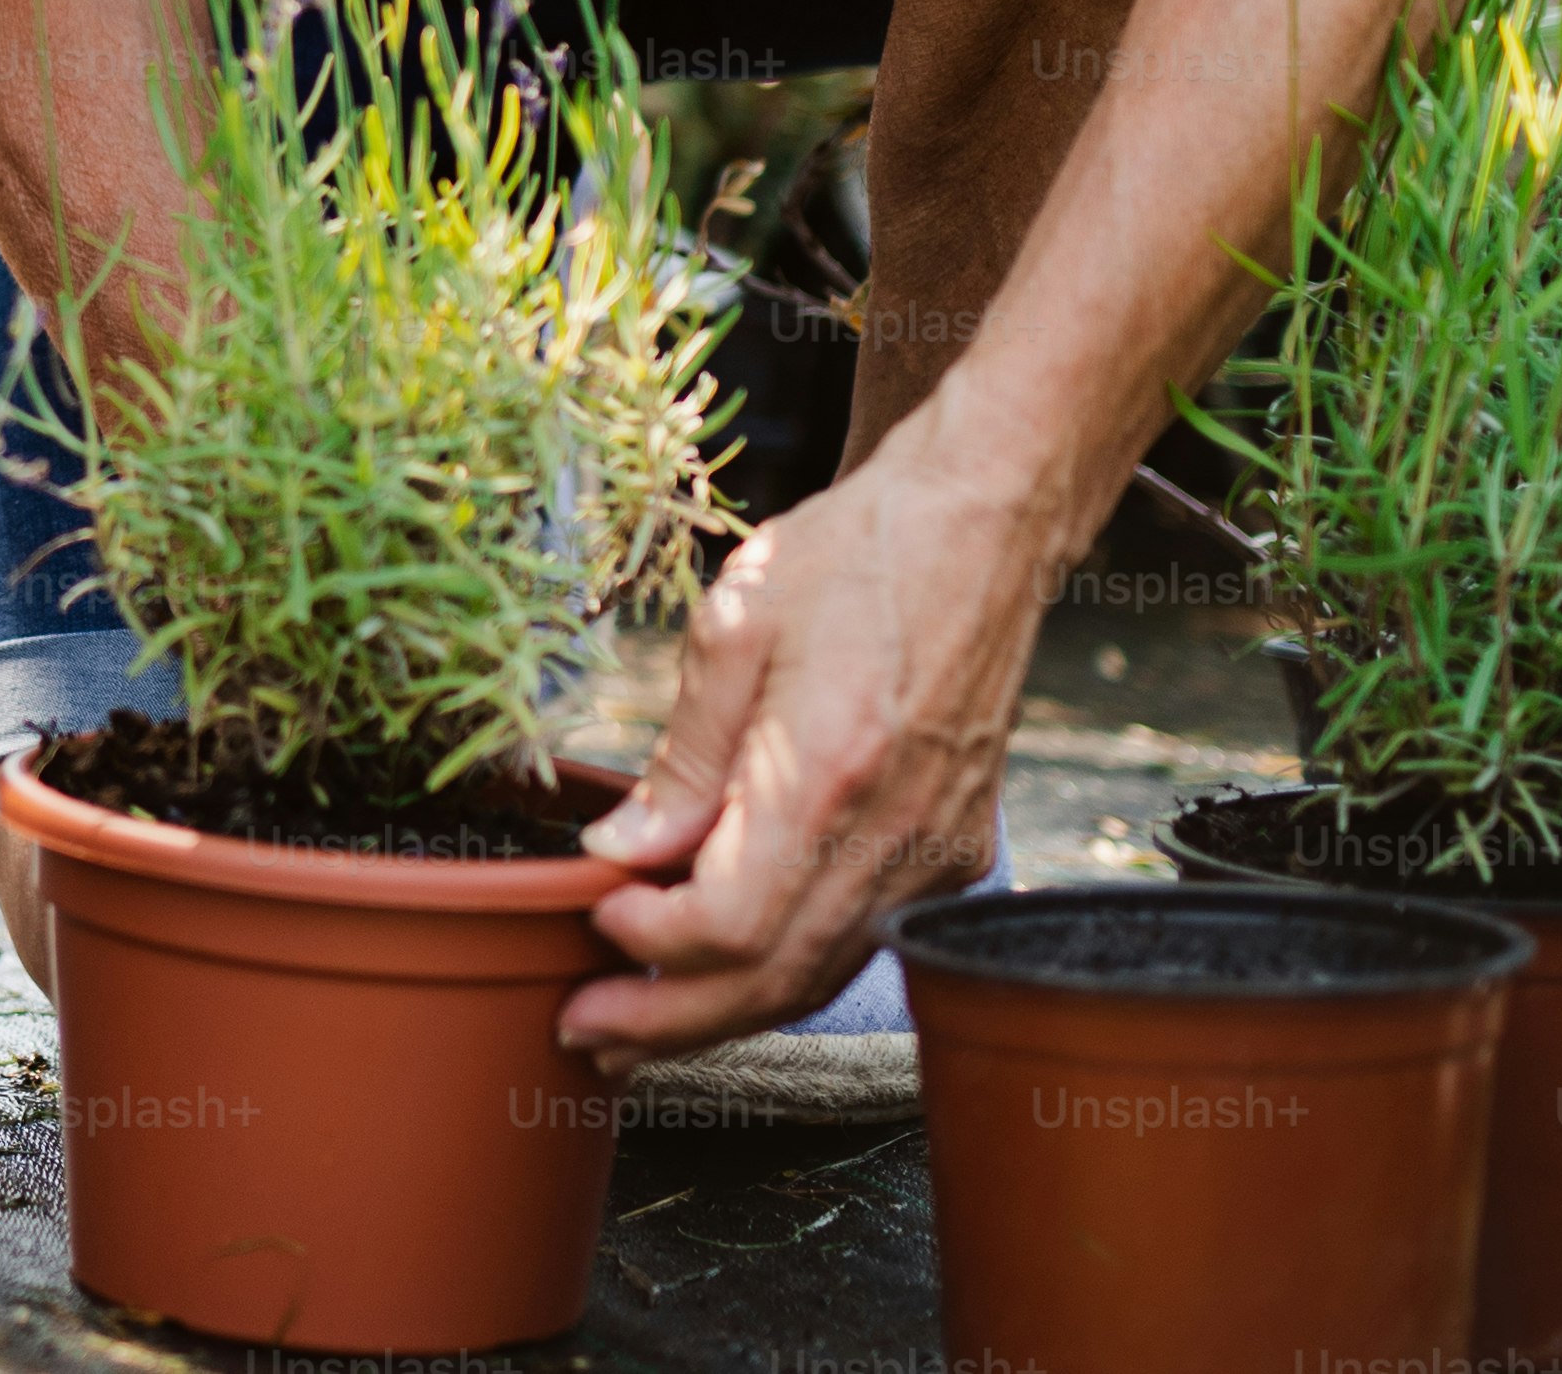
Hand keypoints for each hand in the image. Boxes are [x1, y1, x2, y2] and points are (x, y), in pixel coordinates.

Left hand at [563, 422, 1044, 1068]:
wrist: (977, 529)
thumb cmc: (853, 558)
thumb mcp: (734, 629)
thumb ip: (681, 758)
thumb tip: (620, 854)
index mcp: (833, 773)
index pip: (733, 923)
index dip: (652, 943)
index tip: (592, 913)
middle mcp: (897, 835)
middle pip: (773, 978)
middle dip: (669, 1019)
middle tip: (584, 1032)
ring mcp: (938, 853)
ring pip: (820, 976)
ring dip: (721, 1013)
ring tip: (634, 1027)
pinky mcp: (954, 852)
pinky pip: (857, 941)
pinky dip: (783, 972)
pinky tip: (721, 971)